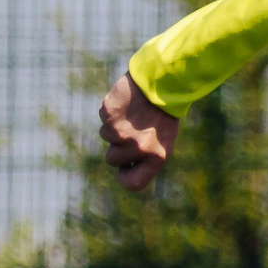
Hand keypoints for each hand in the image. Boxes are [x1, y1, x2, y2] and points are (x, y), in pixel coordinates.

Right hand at [99, 73, 178, 189]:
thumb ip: (146, 157)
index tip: (125, 167)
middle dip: (117, 147)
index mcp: (156, 157)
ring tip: (133, 115)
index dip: (125, 175)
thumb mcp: (163, 140)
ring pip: (106, 137)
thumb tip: (125, 168)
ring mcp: (122, 132)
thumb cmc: (163, 115)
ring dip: (115, 127)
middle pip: (112, 160)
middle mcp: (139, 147)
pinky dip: (111, 113)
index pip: (133, 183)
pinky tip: (126, 105)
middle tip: (133, 130)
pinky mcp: (110, 115)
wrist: (163, 83)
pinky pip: (103, 119)